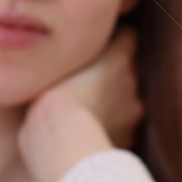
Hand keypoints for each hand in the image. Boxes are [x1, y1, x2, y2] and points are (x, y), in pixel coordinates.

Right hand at [18, 26, 142, 181]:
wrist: (61, 144)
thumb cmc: (48, 102)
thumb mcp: (48, 68)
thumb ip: (67, 58)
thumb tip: (62, 58)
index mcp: (118, 55)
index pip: (128, 37)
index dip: (114, 42)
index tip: (95, 50)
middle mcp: (132, 78)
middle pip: (130, 68)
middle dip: (113, 73)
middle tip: (85, 81)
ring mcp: (133, 108)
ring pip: (128, 98)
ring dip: (113, 101)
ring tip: (85, 109)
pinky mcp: (129, 135)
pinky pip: (122, 125)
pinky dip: (111, 126)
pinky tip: (89, 131)